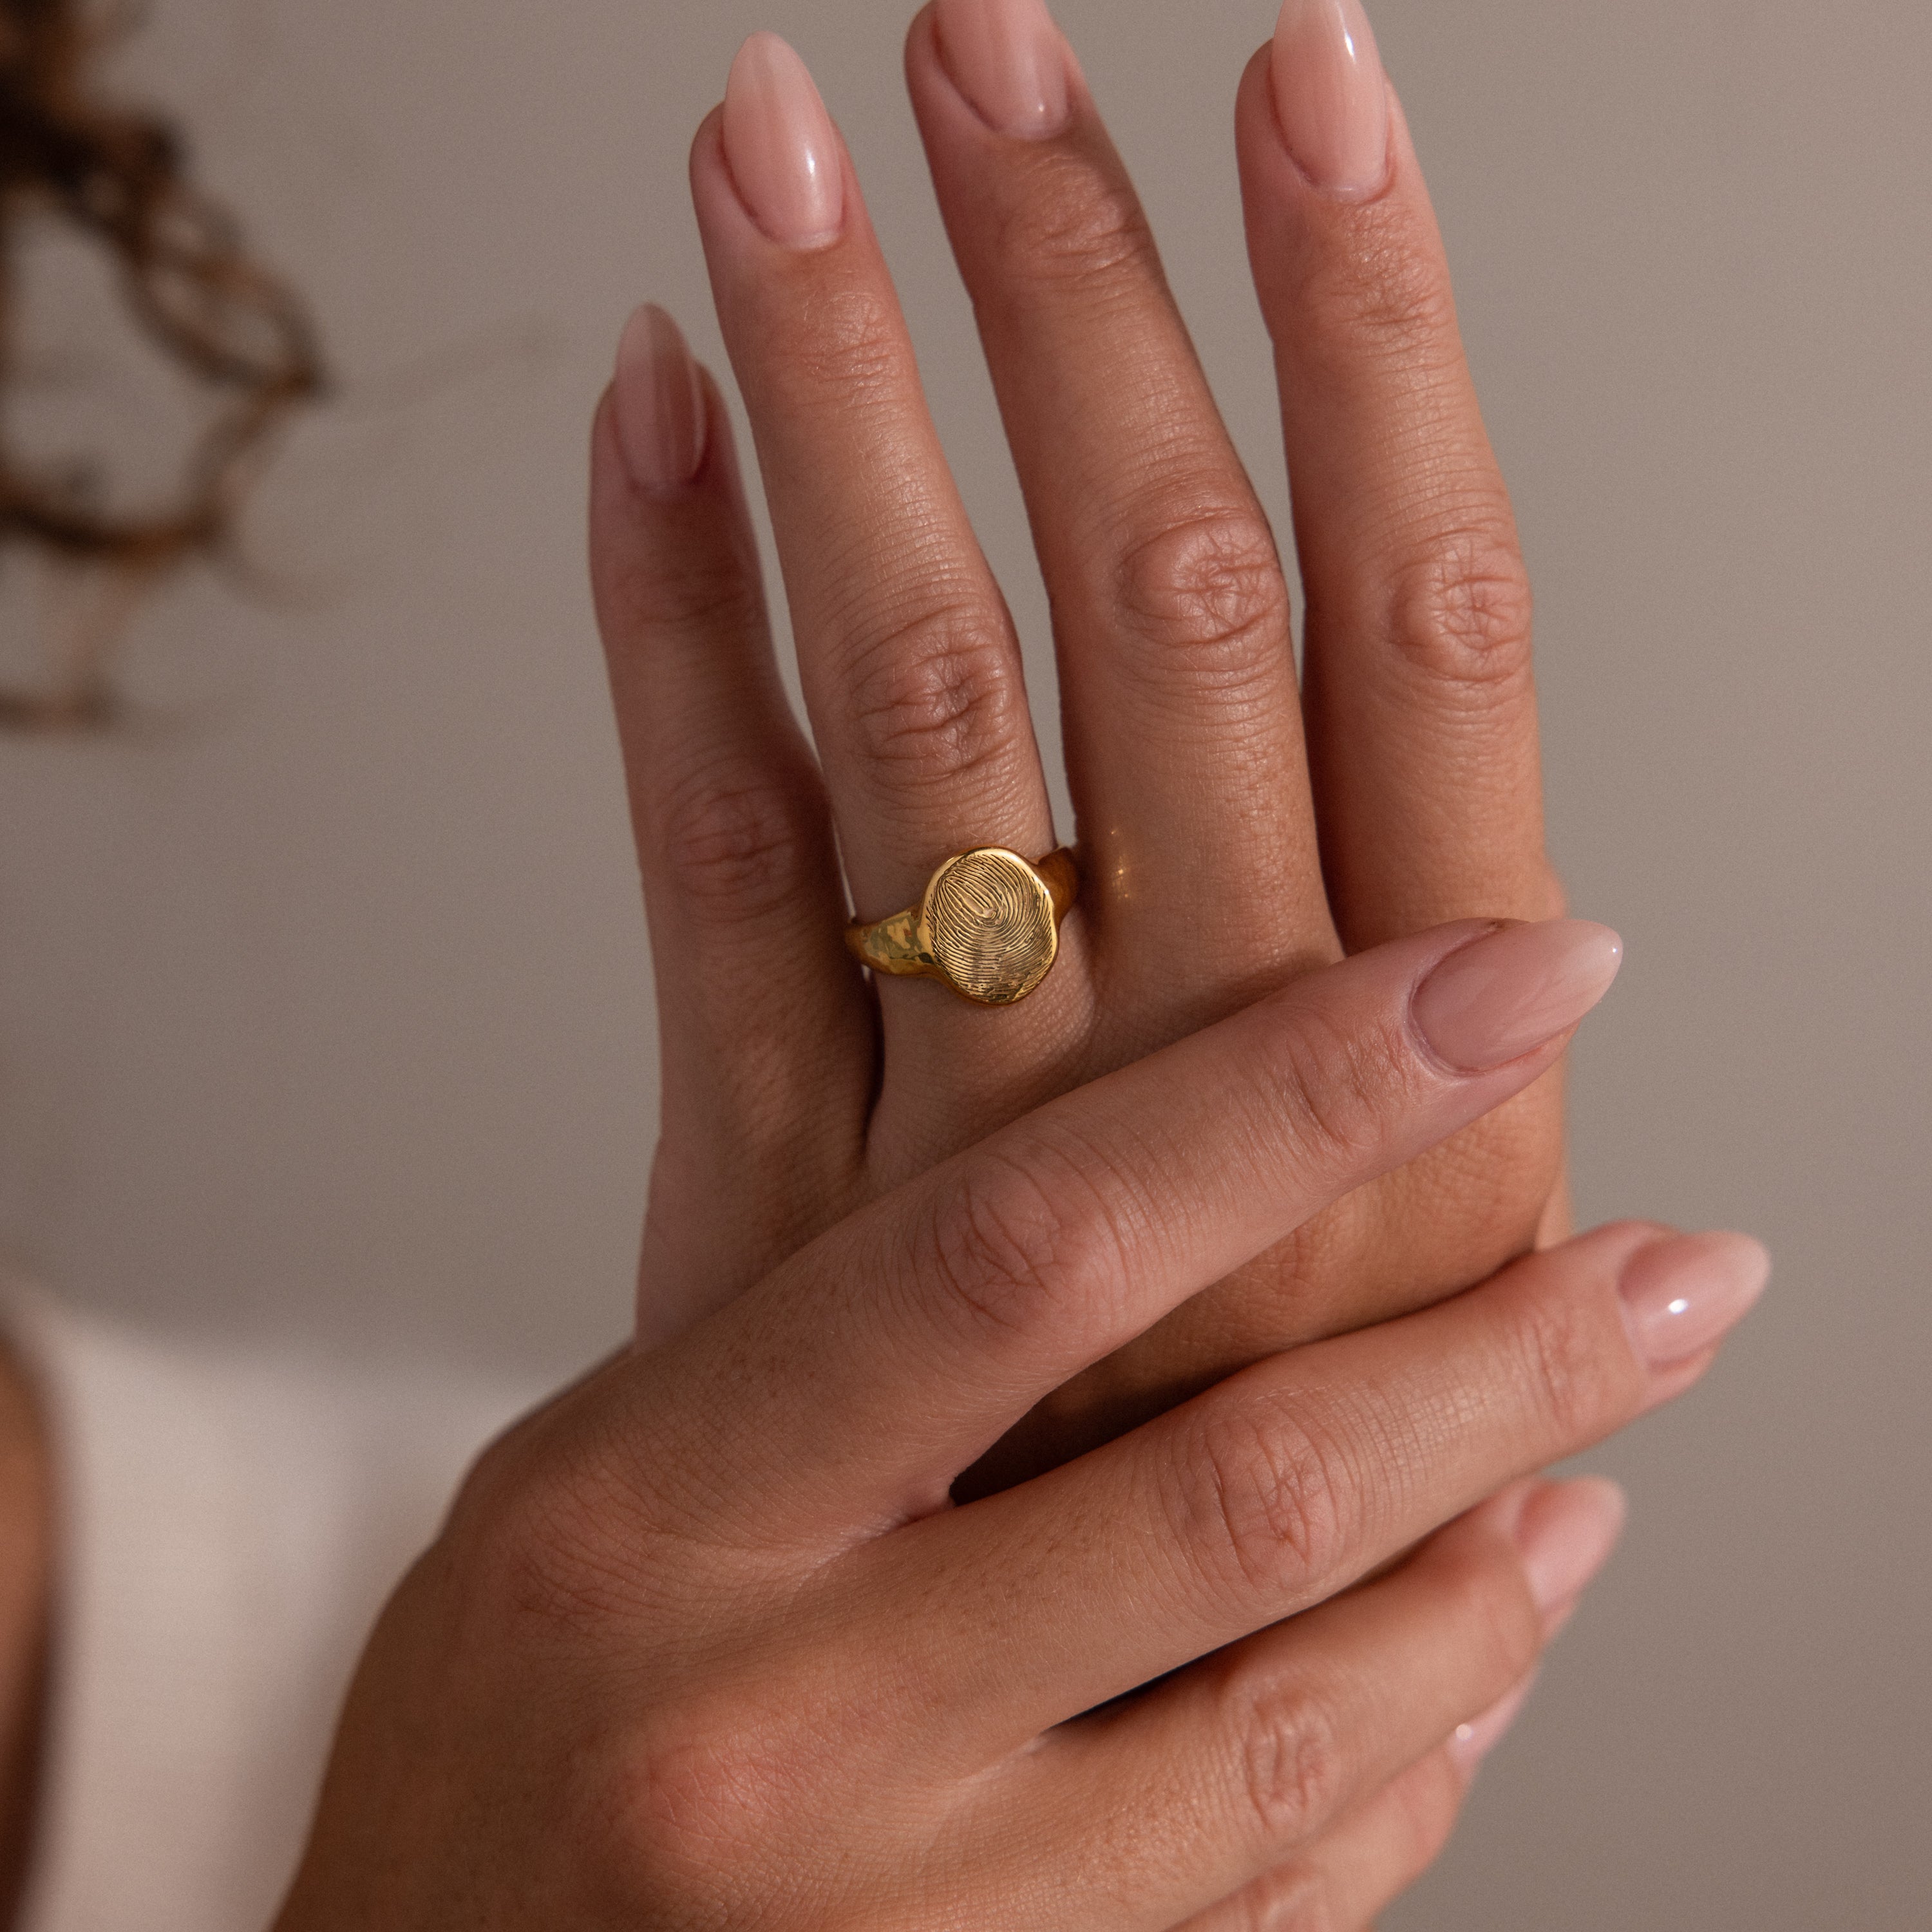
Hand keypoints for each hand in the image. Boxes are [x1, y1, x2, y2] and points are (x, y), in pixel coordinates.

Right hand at [274, 932, 1764, 1928]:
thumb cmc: (497, 1713)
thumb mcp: (586, 1467)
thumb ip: (833, 1322)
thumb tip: (1099, 1117)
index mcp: (655, 1504)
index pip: (1021, 1247)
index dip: (1289, 1096)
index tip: (1495, 986)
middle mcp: (774, 1716)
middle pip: (1217, 1492)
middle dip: (1497, 1361)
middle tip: (1687, 1265)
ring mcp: (884, 1917)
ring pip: (1285, 1721)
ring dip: (1487, 1570)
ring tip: (1603, 1448)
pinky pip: (1263, 1904)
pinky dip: (1408, 1764)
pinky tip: (1485, 1660)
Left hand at [592, 0, 1577, 1482]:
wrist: (1018, 1831)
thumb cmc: (1269, 1573)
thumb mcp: (1450, 1367)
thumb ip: (1471, 1142)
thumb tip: (1590, 944)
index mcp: (1425, 1107)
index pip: (1421, 645)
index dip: (1375, 348)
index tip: (1310, 103)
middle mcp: (1208, 1096)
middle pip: (1158, 615)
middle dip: (1080, 297)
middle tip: (990, 34)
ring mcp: (962, 1143)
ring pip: (915, 706)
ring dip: (848, 397)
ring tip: (772, 148)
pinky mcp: (762, 1215)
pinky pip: (710, 879)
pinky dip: (671, 633)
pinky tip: (651, 423)